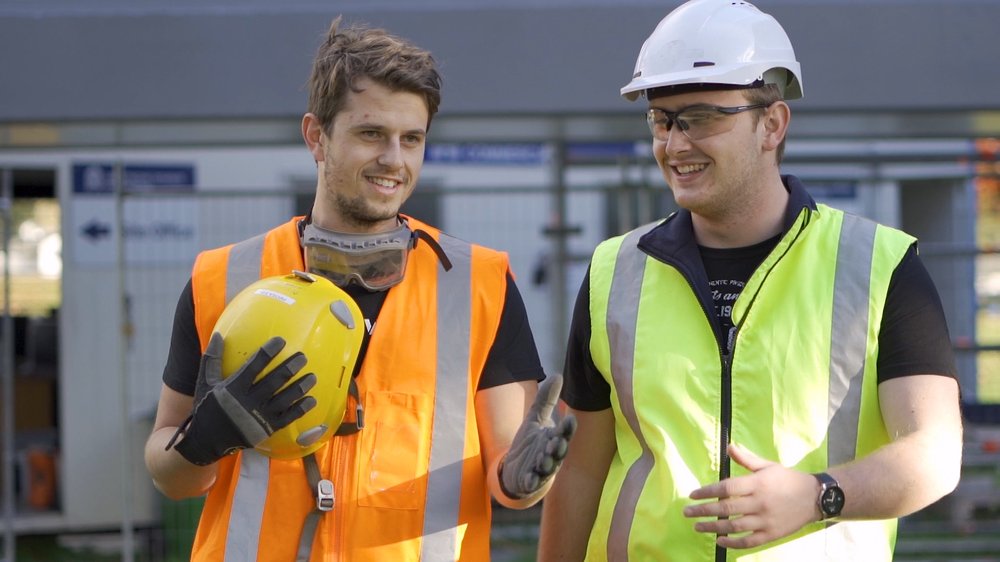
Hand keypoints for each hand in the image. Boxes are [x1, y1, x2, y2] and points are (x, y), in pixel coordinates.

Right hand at [169, 332, 316, 465]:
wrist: (206, 441)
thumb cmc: (207, 407)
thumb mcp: (205, 383)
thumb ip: (212, 360)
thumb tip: (217, 334)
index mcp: (232, 389)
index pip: (253, 366)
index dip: (268, 353)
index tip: (281, 341)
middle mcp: (247, 402)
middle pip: (273, 382)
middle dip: (289, 368)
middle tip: (302, 357)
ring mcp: (258, 417)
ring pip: (284, 400)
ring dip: (299, 388)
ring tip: (312, 376)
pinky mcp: (266, 429)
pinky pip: (286, 418)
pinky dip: (300, 409)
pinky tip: (311, 399)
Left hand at [499, 374, 577, 498]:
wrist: (515, 469)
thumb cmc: (531, 443)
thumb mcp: (535, 418)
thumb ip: (546, 400)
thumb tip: (558, 375)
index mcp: (555, 440)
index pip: (564, 433)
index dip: (567, 428)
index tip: (570, 419)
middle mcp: (551, 456)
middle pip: (558, 452)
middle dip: (559, 447)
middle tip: (558, 441)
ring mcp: (541, 470)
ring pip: (547, 468)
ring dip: (546, 464)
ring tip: (543, 459)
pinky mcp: (529, 481)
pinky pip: (531, 483)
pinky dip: (531, 482)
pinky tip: (529, 479)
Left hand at [683, 443, 819, 548]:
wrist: (815, 497)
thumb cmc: (787, 479)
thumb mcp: (768, 465)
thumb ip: (747, 459)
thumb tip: (729, 446)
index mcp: (757, 483)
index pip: (727, 488)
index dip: (707, 492)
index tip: (693, 495)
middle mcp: (760, 502)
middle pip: (726, 508)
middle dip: (703, 511)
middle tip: (687, 512)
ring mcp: (766, 520)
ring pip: (734, 526)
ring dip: (713, 527)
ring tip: (697, 526)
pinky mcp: (772, 534)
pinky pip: (749, 541)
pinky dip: (733, 543)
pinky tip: (719, 541)